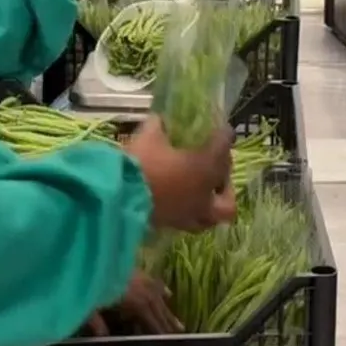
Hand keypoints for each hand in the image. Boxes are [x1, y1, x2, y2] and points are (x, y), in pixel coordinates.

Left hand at [88, 272, 182, 335]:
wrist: (90, 255)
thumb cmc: (89, 280)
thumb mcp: (89, 304)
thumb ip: (97, 322)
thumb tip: (103, 338)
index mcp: (133, 299)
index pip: (150, 317)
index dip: (158, 328)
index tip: (168, 339)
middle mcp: (141, 288)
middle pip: (158, 307)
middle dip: (168, 321)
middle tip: (180, 332)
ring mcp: (140, 277)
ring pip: (158, 295)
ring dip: (167, 309)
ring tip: (178, 321)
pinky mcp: (135, 269)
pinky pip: (153, 281)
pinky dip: (161, 288)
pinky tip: (168, 294)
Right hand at [125, 116, 235, 231]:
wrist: (116, 197)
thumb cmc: (140, 163)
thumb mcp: (149, 136)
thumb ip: (159, 126)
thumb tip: (161, 119)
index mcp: (206, 168)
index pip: (224, 147)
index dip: (224, 136)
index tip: (222, 130)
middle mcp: (204, 196)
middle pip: (228, 200)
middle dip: (225, 185)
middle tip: (215, 171)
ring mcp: (188, 215)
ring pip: (211, 218)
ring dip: (210, 205)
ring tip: (200, 192)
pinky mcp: (170, 226)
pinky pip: (189, 222)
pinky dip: (189, 212)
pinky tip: (179, 201)